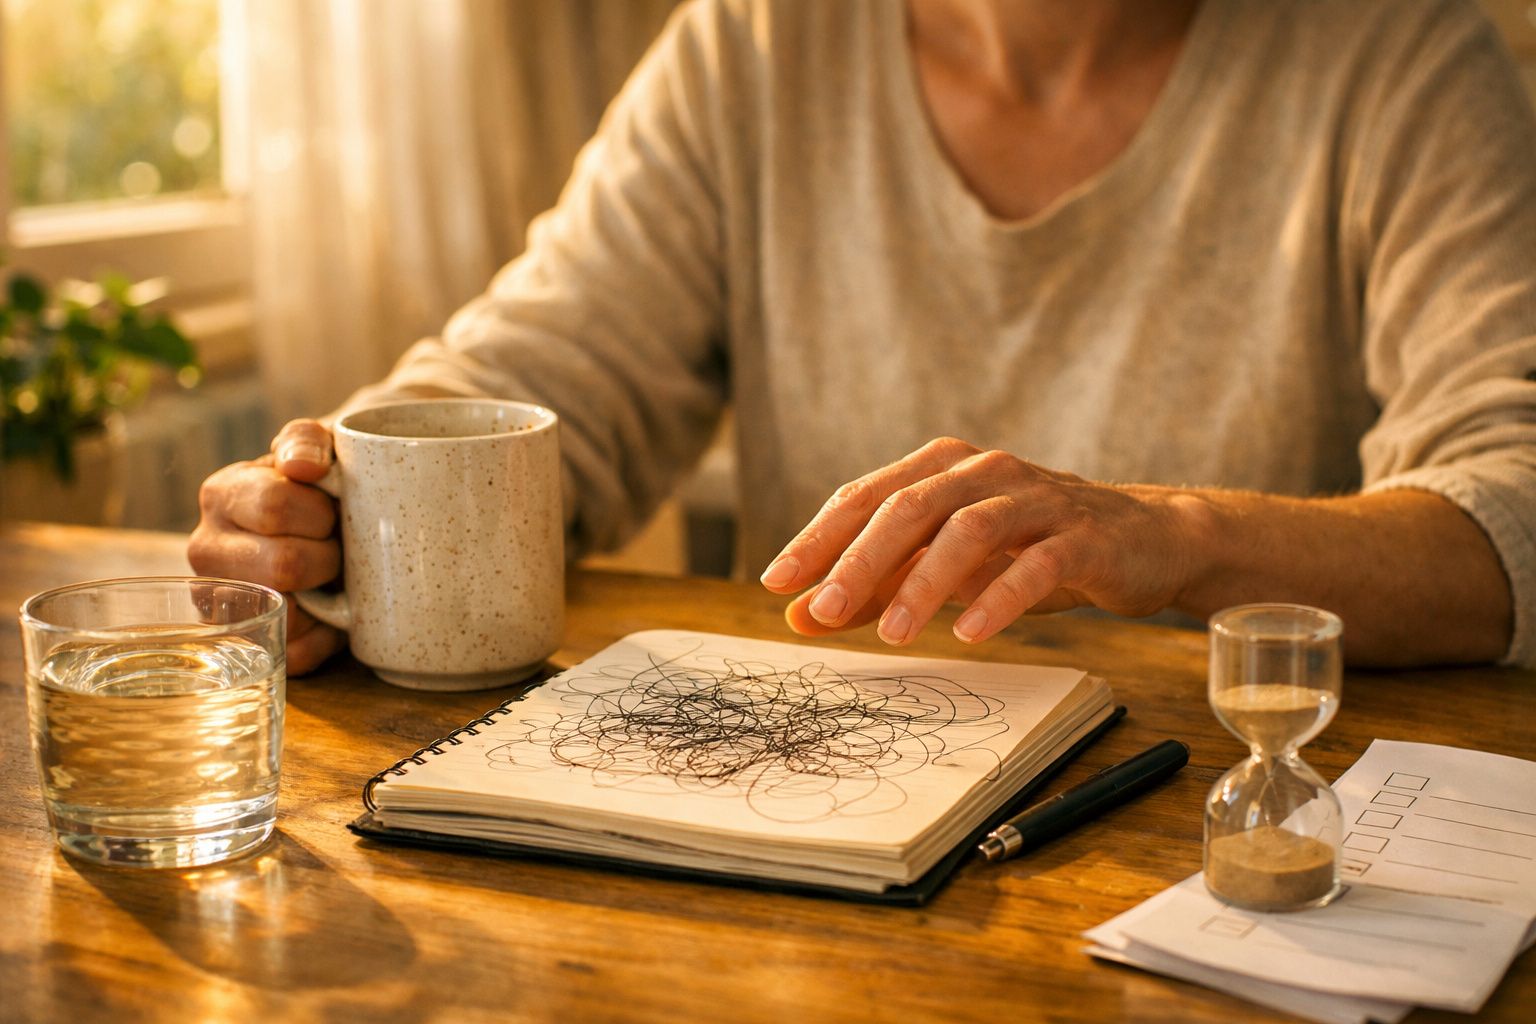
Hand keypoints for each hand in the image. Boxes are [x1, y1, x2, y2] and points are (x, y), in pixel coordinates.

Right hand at [188, 419, 345, 673]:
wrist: (337, 522)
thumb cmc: (324, 483)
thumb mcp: (318, 447)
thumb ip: (307, 440)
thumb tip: (304, 466)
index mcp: (222, 495)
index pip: (274, 507)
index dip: (321, 512)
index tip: (335, 510)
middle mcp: (207, 550)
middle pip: (283, 565)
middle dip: (330, 556)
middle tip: (340, 546)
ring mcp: (220, 603)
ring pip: (285, 614)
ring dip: (329, 597)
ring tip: (334, 575)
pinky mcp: (248, 643)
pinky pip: (295, 654)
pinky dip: (328, 636)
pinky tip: (333, 610)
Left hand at [758, 437, 1203, 645]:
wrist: (1143, 539)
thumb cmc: (1030, 549)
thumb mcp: (945, 568)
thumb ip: (876, 587)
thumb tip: (799, 615)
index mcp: (942, 468)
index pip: (866, 497)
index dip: (819, 538)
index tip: (777, 582)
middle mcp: (985, 471)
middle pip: (910, 506)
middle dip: (860, 560)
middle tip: (825, 610)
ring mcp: (1037, 498)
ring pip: (969, 528)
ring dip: (925, 583)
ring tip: (896, 634)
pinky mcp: (1084, 535)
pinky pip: (1037, 563)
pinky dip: (999, 596)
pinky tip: (971, 632)